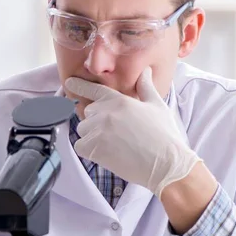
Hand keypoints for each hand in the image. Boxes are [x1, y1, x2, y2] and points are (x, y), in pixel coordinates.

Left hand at [64, 67, 200, 197]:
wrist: (166, 163)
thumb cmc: (165, 135)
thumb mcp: (157, 106)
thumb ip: (146, 87)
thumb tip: (146, 71)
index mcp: (120, 100)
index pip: (93, 90)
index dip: (79, 86)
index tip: (69, 82)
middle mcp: (106, 112)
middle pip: (88, 113)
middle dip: (97, 121)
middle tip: (116, 133)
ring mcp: (99, 130)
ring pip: (83, 130)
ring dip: (92, 137)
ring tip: (114, 145)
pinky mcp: (95, 148)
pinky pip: (80, 146)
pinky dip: (89, 151)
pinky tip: (106, 154)